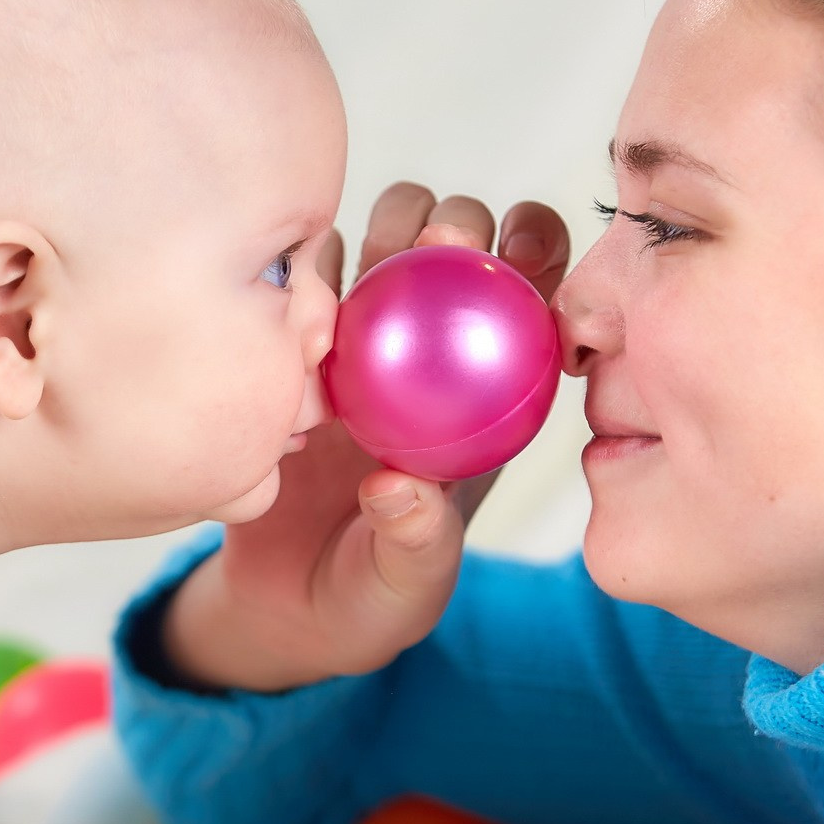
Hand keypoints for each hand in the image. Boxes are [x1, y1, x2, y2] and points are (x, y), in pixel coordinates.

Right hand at [163, 183, 570, 690]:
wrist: (285, 604)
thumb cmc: (372, 593)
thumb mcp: (407, 580)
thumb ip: (414, 539)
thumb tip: (395, 487)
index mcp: (484, 391)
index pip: (531, 294)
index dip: (539, 251)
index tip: (518, 253)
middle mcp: (429, 346)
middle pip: (458, 240)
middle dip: (457, 219)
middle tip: (433, 245)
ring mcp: (363, 337)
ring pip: (384, 236)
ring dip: (382, 229)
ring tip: (363, 273)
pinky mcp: (295, 339)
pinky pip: (303, 277)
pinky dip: (304, 271)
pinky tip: (297, 305)